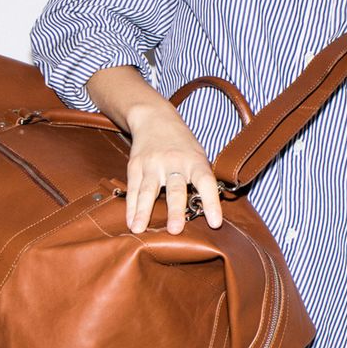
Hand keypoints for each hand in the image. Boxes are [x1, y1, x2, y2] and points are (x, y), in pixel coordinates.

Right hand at [124, 105, 222, 234]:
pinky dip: (131, 207)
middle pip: (175, 189)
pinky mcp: (135, 166)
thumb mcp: (198, 154)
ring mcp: (152, 164)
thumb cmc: (182, 143)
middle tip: (175, 229)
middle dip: (175, 210)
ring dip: (143, 211)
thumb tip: (205, 210)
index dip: (212, 202)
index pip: (206, 183)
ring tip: (139, 229)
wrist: (154, 117)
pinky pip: (133, 190)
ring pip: (148, 190)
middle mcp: (173, 163)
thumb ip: (200, 179)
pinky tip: (131, 222)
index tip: (215, 222)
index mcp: (194, 161)